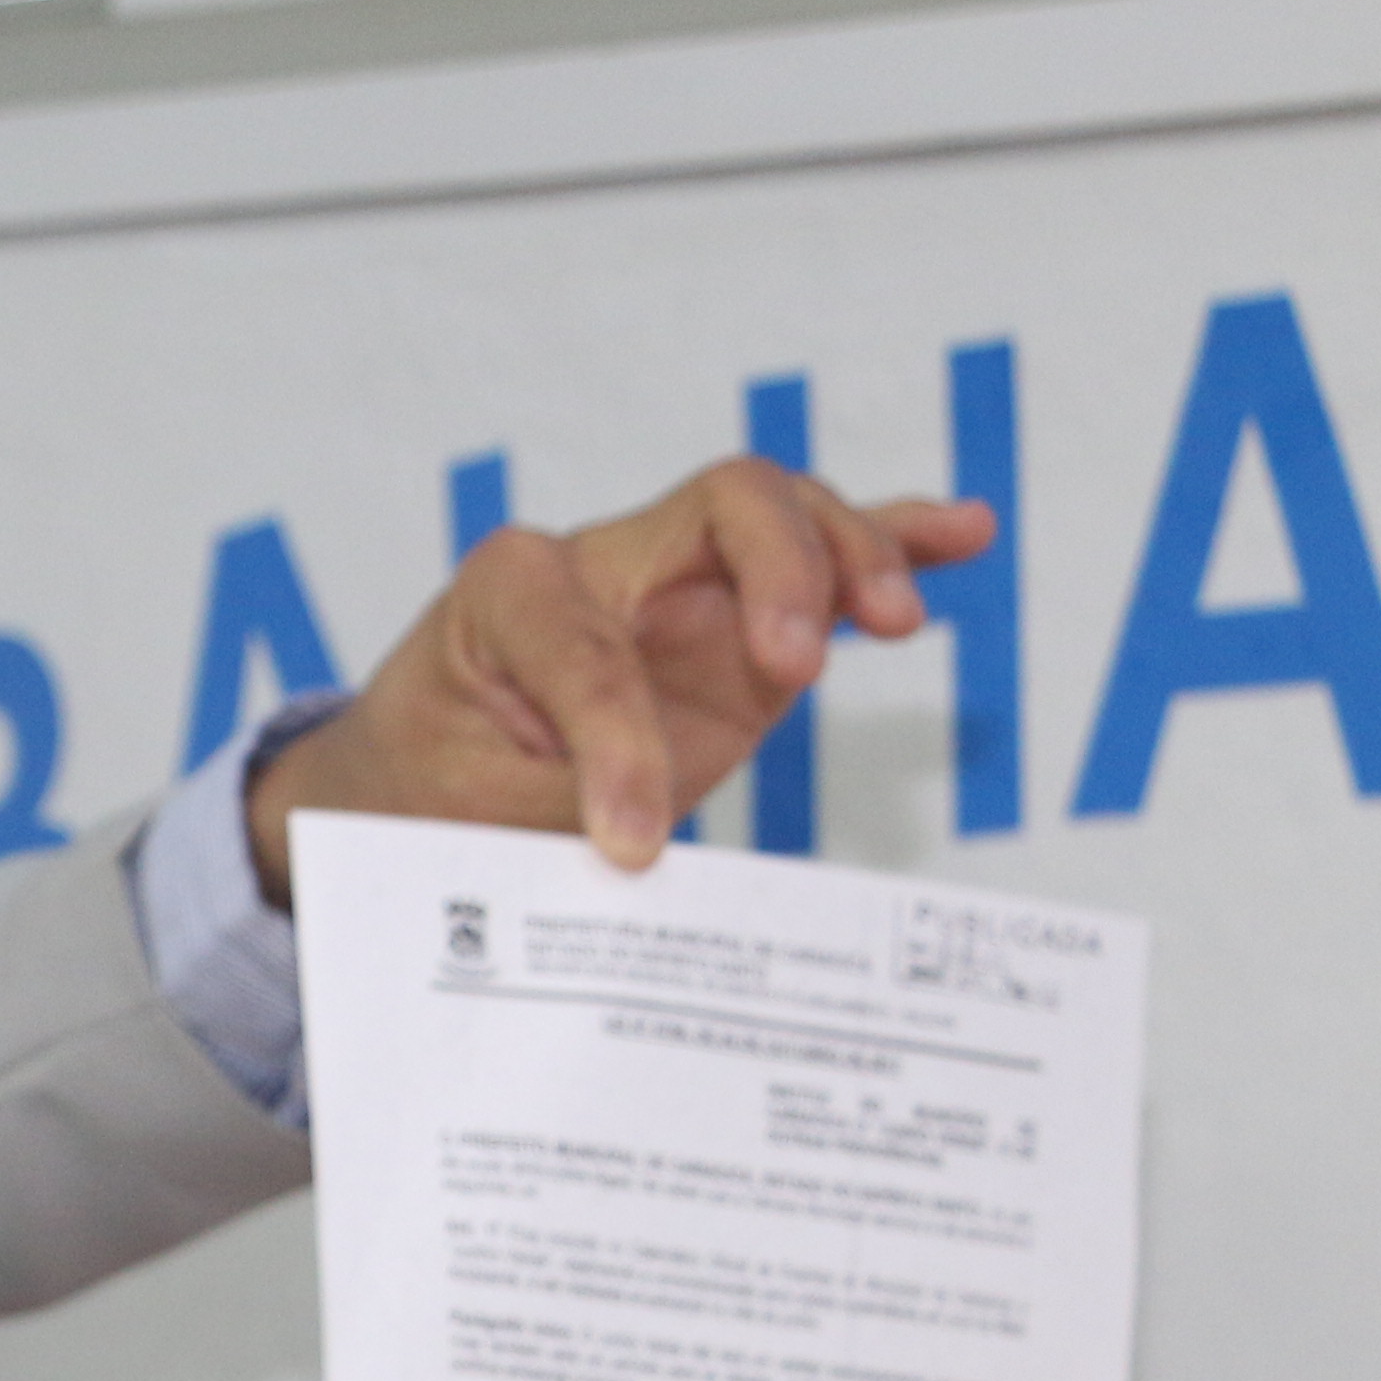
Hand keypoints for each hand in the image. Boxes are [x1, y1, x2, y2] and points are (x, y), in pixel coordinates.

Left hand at [250, 460, 999, 898]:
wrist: (413, 781)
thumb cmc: (429, 789)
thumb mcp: (460, 814)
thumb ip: (551, 818)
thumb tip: (638, 876)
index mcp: (508, 593)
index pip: (587, 648)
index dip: (616, 746)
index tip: (626, 845)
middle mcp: (603, 564)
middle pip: (723, 504)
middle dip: (776, 570)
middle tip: (796, 673)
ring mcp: (681, 585)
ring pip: (784, 519)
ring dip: (852, 555)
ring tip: (894, 621)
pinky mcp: (740, 625)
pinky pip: (821, 564)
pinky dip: (895, 542)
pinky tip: (966, 533)